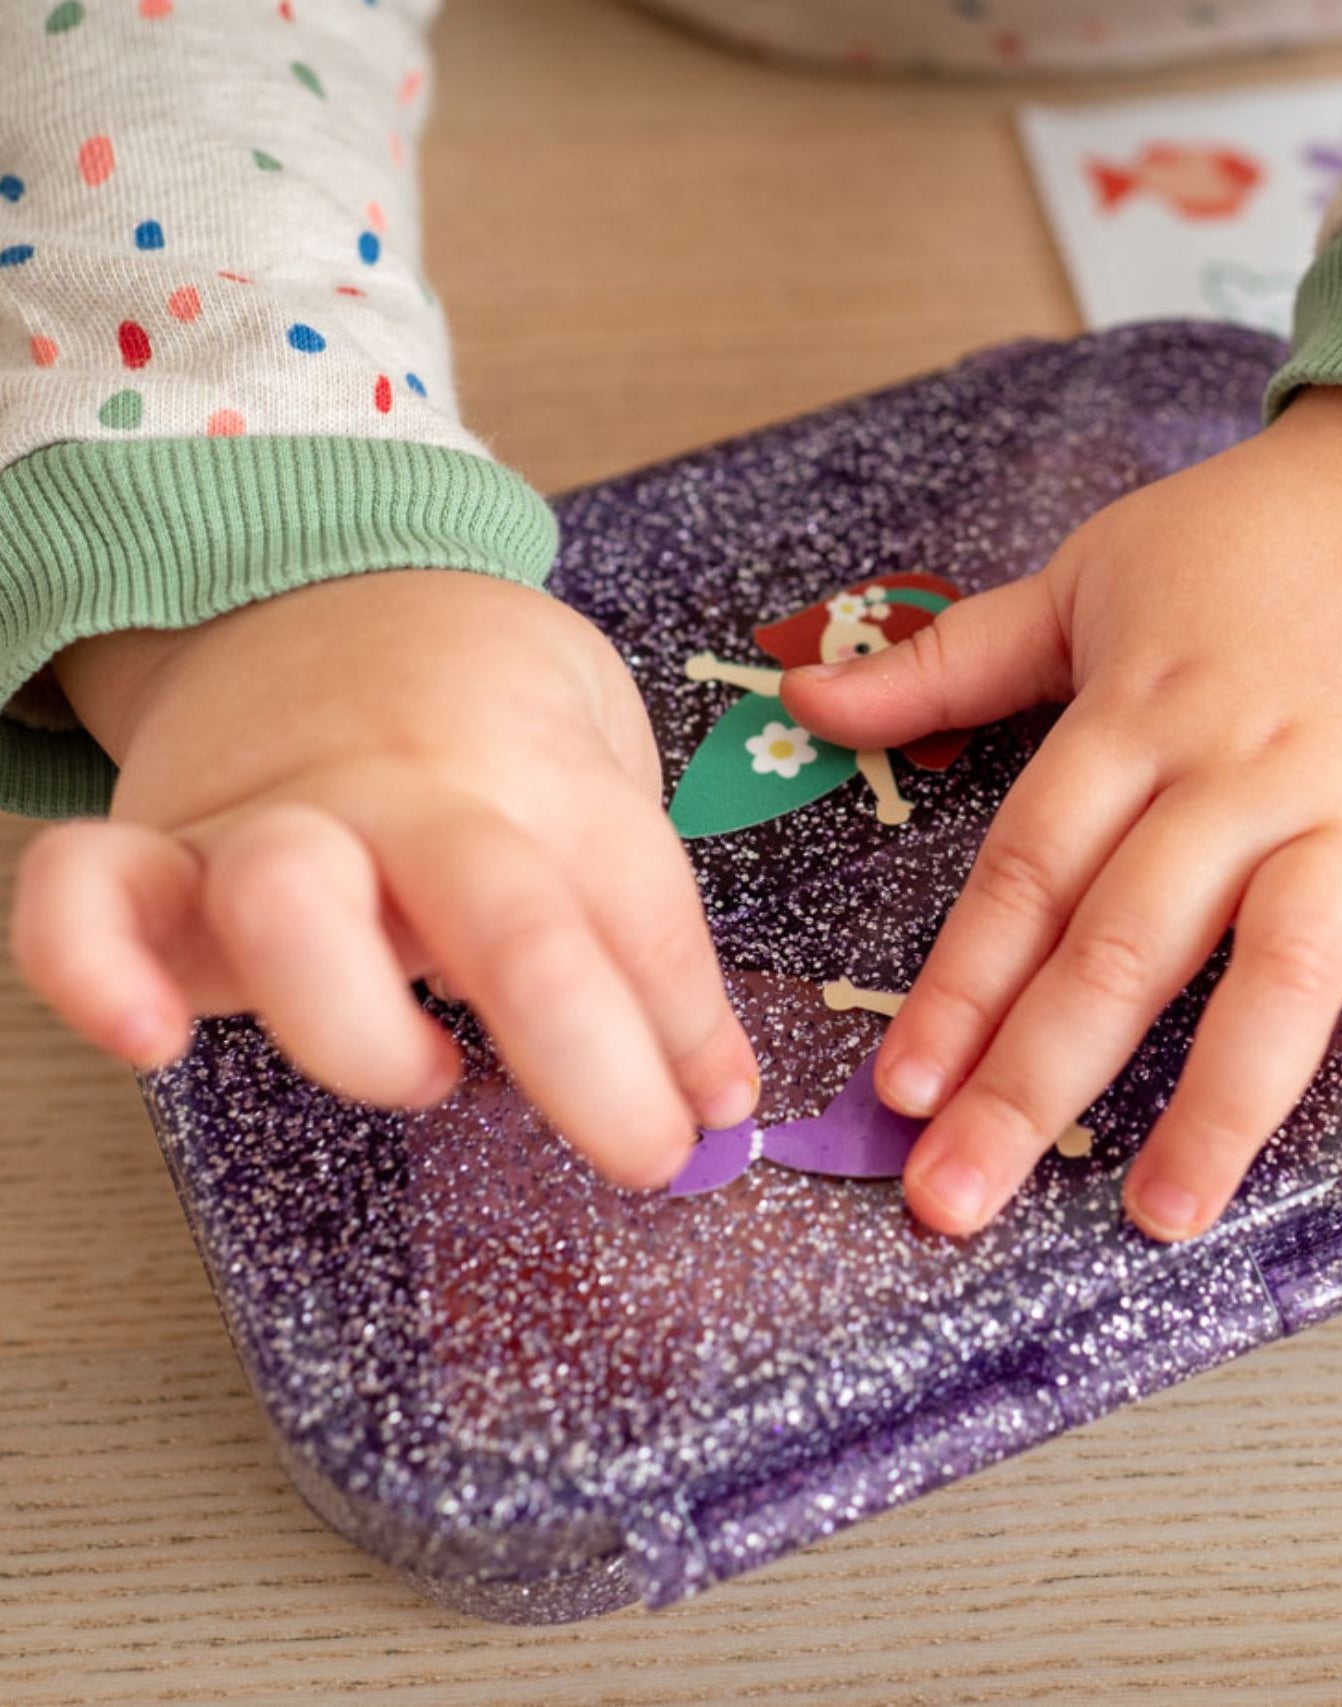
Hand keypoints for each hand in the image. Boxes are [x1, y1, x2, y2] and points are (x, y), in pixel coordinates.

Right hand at [10, 570, 758, 1189]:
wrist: (332, 585)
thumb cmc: (488, 705)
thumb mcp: (598, 772)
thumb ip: (641, 922)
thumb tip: (710, 1088)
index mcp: (540, 770)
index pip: (636, 906)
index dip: (686, 1023)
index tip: (714, 1105)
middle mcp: (411, 794)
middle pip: (507, 920)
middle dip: (589, 1057)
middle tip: (646, 1154)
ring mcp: (274, 816)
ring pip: (295, 900)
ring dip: (368, 1029)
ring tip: (430, 1074)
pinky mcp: (157, 846)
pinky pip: (82, 895)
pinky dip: (93, 970)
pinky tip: (152, 1044)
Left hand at [782, 387, 1341, 1241]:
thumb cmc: (1251, 537)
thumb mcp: (1085, 577)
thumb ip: (949, 660)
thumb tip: (810, 704)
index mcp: (1133, 716)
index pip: (1027, 873)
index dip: (960, 986)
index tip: (904, 1093)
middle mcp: (1240, 776)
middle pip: (1125, 943)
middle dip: (1036, 1081)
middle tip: (961, 1200)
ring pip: (1281, 972)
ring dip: (1220, 1105)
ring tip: (1158, 1216)